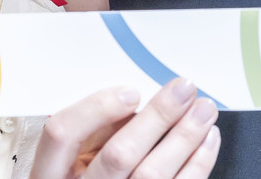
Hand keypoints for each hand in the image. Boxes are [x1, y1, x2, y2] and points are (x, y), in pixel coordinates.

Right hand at [31, 79, 220, 178]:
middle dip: (158, 116)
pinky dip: (198, 162)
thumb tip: (137, 104)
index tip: (131, 93)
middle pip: (118, 154)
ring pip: (152, 174)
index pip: (62, 134)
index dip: (97, 108)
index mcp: (53, 175)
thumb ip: (99, 129)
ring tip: (203, 110)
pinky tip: (207, 140)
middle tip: (184, 89)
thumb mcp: (79, 155)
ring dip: (185, 137)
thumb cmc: (93, 177)